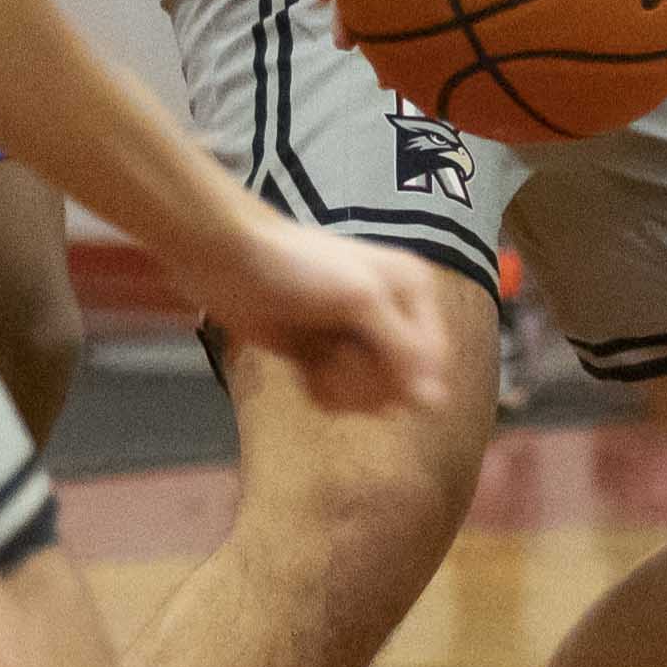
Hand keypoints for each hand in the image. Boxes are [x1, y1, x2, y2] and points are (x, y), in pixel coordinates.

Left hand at [186, 207, 459, 420]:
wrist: (230, 262)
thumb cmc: (300, 268)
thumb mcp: (361, 299)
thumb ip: (403, 350)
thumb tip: (437, 404)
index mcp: (414, 293)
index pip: (433, 358)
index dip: (404, 372)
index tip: (365, 356)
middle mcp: (394, 317)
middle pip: (404, 383)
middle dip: (366, 378)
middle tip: (336, 353)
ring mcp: (358, 341)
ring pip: (372, 396)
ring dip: (341, 386)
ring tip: (317, 358)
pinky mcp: (325, 360)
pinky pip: (341, 398)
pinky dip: (321, 388)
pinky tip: (304, 366)